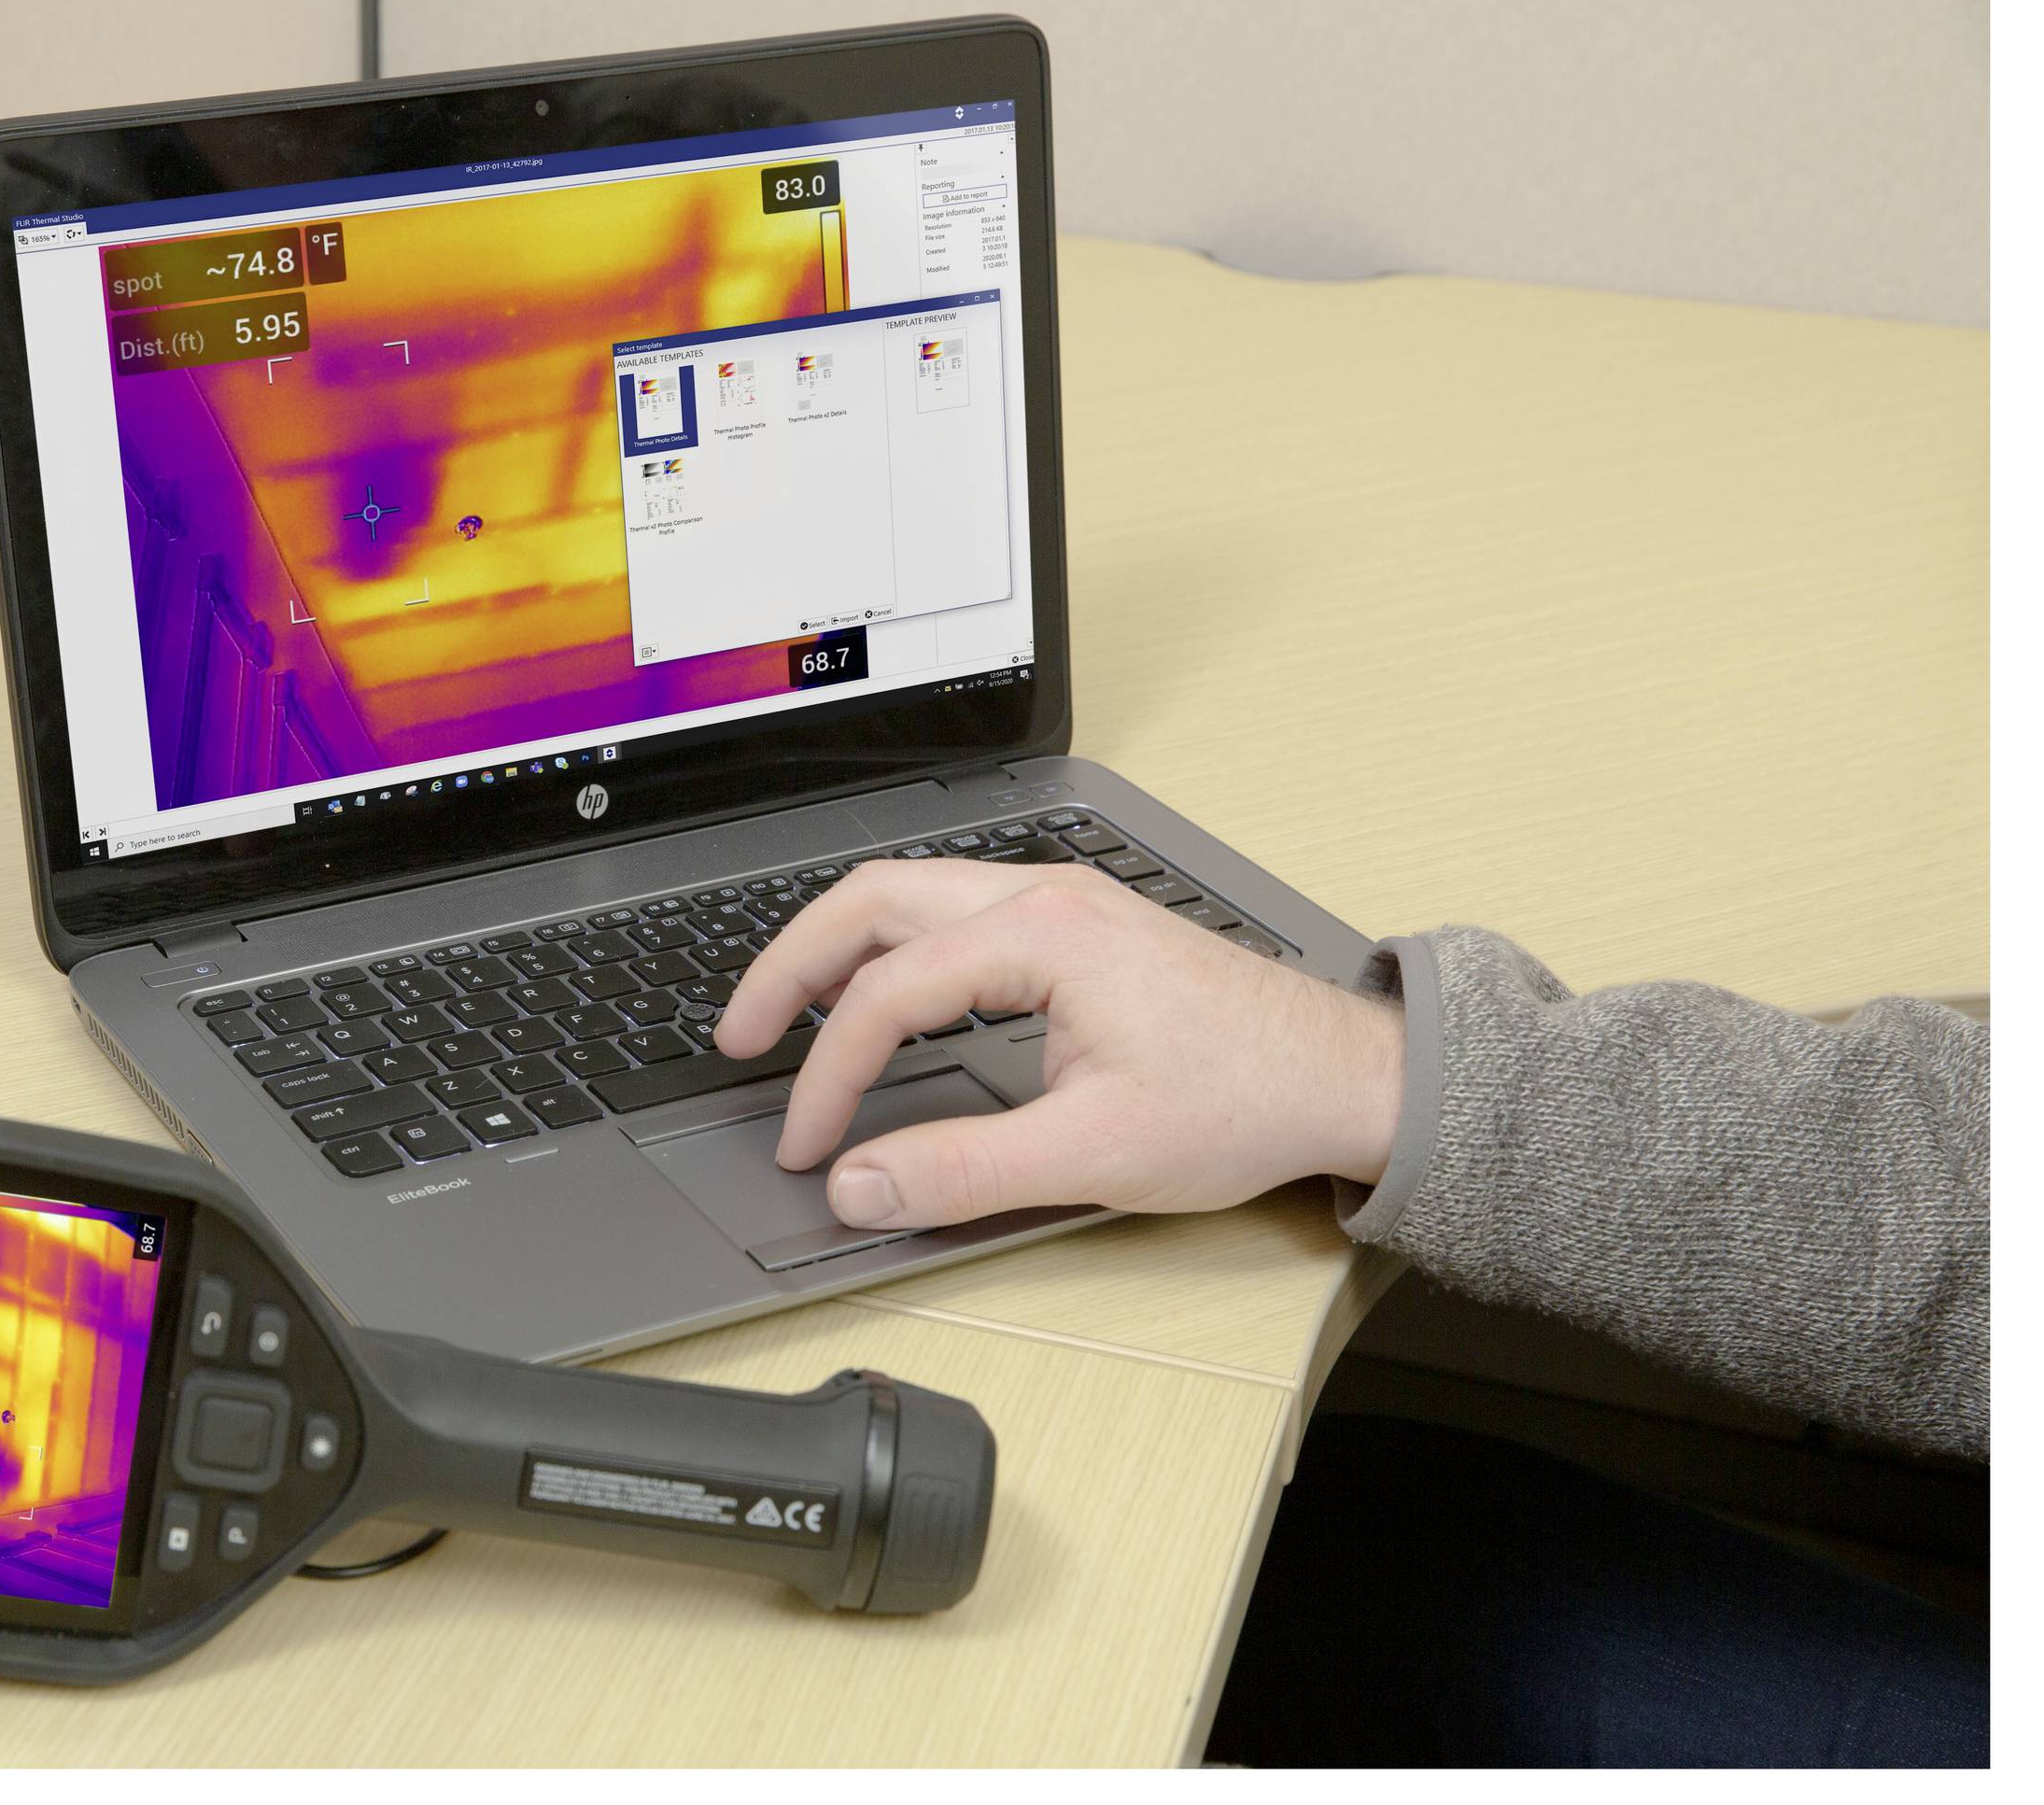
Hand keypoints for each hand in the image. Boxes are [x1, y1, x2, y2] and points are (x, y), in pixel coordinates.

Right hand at [712, 861, 1404, 1228]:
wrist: (1342, 1076)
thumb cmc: (1244, 1099)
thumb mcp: (1093, 1153)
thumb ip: (960, 1171)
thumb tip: (859, 1185)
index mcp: (1043, 935)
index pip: (888, 994)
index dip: (829, 1077)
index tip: (808, 1145)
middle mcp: (1043, 898)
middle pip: (873, 900)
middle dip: (791, 965)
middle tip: (739, 1035)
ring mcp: (1061, 904)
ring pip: (909, 895)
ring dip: (837, 947)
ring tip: (786, 1011)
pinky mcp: (1076, 928)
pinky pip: (950, 914)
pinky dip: (890, 949)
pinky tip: (880, 994)